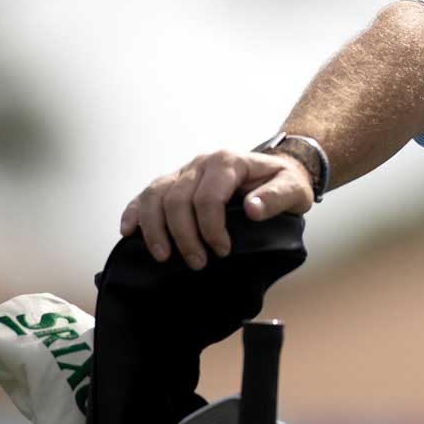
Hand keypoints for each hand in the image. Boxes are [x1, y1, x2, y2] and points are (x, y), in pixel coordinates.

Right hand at [118, 149, 313, 269]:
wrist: (276, 172)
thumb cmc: (284, 183)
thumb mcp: (294, 189)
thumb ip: (276, 197)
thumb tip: (253, 209)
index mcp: (229, 161)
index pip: (209, 197)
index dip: (211, 227)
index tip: (222, 251)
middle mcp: (201, 163)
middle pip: (178, 200)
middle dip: (184, 236)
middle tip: (197, 263)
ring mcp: (184, 172)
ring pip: (155, 196)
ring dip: (155, 229)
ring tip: (164, 256)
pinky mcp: (172, 182)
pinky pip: (145, 195)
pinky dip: (133, 212)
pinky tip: (129, 232)